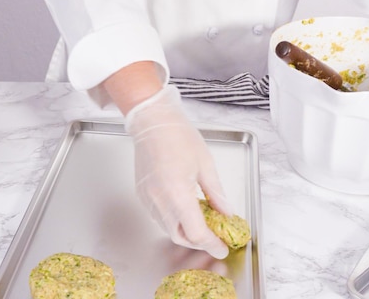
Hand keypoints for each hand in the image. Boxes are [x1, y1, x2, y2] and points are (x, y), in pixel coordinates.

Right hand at [125, 85, 231, 258]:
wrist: (152, 122)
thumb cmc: (178, 136)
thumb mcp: (206, 164)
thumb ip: (216, 194)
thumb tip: (226, 213)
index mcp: (178, 193)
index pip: (196, 233)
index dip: (211, 244)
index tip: (221, 247)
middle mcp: (160, 200)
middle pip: (180, 236)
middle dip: (199, 242)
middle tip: (214, 238)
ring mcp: (148, 198)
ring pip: (167, 228)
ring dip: (185, 231)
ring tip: (201, 222)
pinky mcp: (142, 194)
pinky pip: (158, 216)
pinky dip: (173, 220)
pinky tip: (184, 210)